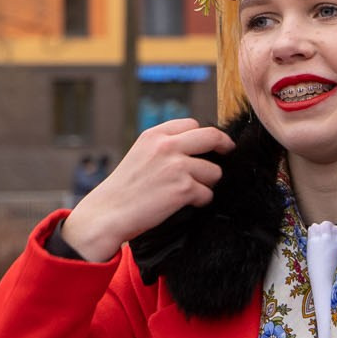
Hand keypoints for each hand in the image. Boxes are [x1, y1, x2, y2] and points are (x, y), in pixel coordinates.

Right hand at [62, 119, 237, 262]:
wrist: (108, 213)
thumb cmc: (124, 189)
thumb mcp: (140, 154)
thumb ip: (164, 146)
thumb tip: (197, 146)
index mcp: (155, 135)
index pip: (192, 124)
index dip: (202, 136)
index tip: (208, 145)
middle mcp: (167, 146)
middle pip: (212, 137)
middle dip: (223, 146)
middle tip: (227, 152)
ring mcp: (177, 166)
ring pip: (214, 171)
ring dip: (207, 183)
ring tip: (189, 192)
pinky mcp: (183, 188)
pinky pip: (207, 193)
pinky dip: (200, 201)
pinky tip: (185, 204)